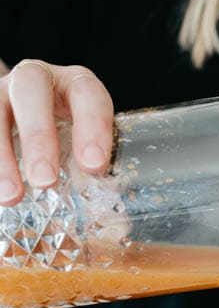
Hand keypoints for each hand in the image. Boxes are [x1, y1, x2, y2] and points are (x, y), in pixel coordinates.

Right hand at [0, 59, 113, 204]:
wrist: (27, 115)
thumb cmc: (65, 134)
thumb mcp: (84, 145)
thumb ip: (95, 176)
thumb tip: (119, 229)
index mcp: (74, 84)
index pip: (87, 94)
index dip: (92, 127)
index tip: (93, 166)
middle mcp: (36, 78)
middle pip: (31, 90)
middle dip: (38, 135)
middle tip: (45, 181)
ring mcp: (2, 91)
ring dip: (1, 155)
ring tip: (12, 197)